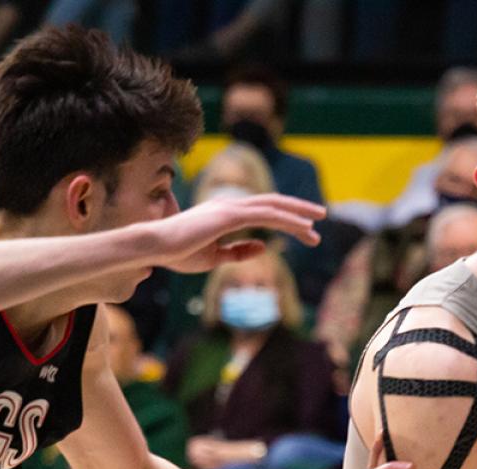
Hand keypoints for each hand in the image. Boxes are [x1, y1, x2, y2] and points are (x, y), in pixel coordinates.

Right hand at [152, 194, 324, 273]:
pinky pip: (266, 216)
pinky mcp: (230, 215)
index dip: (285, 217)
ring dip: (299, 214)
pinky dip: (288, 221)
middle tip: (321, 217)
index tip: (305, 229)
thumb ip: (239, 251)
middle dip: (299, 210)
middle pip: (273, 203)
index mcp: (225, 212)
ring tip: (320, 221)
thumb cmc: (178, 253)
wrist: (155, 247)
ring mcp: (230, 208)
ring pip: (273, 207)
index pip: (262, 211)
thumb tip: (264, 247)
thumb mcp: (215, 257)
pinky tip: (304, 228)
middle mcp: (230, 205)